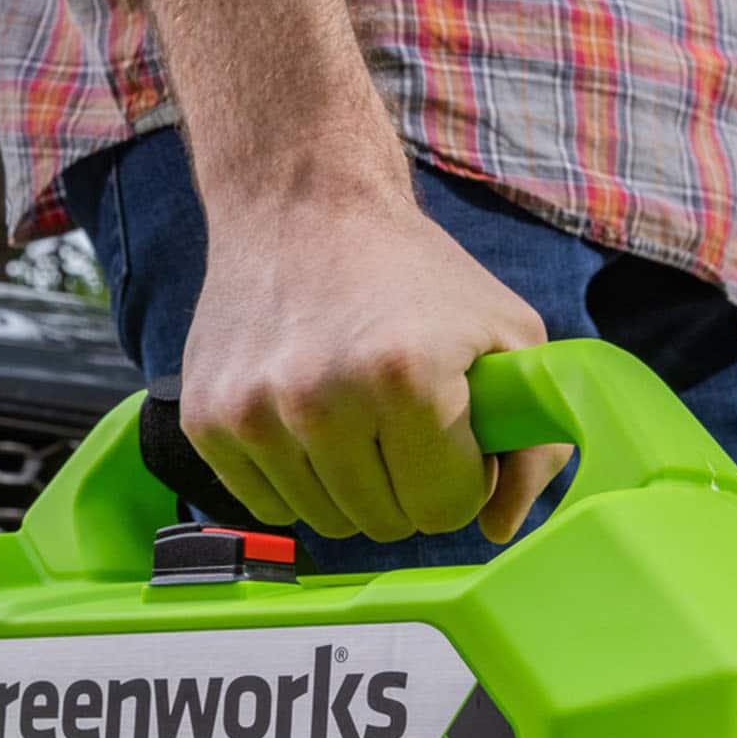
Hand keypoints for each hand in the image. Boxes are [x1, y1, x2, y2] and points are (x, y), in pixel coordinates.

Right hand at [178, 187, 574, 542]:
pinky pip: (267, 508)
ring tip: (353, 420)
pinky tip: (305, 426)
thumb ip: (531, 440)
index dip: (461, 479)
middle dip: (406, 487)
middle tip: (402, 426)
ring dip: (350, 488)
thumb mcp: (507, 333)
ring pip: (324, 523)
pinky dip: (295, 482)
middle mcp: (320, 400)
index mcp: (406, 377)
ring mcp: (253, 414)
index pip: (445, 510)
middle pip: (384, 525)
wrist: (300, 208)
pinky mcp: (205, 421)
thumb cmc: (414, 275)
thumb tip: (499, 529)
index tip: (450, 436)